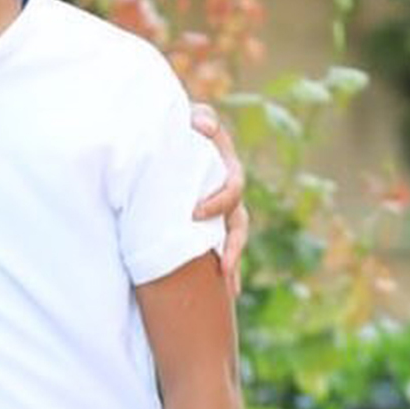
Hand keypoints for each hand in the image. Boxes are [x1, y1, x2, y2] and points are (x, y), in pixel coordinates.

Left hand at [189, 101, 248, 297]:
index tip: (195, 213)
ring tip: (229, 290)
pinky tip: (222, 292)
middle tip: (223, 266)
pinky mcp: (206, 219)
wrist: (171, 135)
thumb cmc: (179, 124)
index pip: (232, 187)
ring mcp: (219, 207)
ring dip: (232, 262)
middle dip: (232, 246)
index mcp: (225, 167)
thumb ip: (200, 118)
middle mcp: (227, 190)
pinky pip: (218, 244)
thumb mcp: (189, 117)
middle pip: (238, 222)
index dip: (218, 201)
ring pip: (232, 238)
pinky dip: (222, 265)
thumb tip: (203, 126)